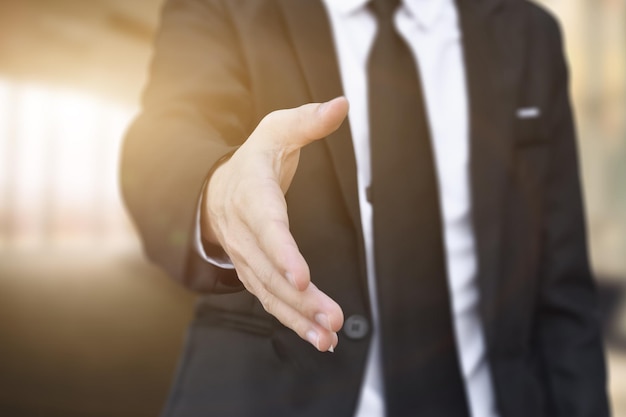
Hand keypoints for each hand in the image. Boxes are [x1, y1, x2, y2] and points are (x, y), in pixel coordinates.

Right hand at [201, 97, 347, 351]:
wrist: (216, 189)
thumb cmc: (254, 159)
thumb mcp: (277, 131)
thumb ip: (308, 120)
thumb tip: (342, 104)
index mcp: (251, 192)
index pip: (266, 224)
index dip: (282, 252)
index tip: (302, 276)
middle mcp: (243, 230)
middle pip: (269, 269)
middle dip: (300, 297)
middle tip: (333, 319)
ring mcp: (246, 255)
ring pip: (269, 291)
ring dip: (299, 317)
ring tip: (328, 337)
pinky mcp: (253, 271)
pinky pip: (271, 299)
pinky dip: (293, 319)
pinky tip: (319, 337)